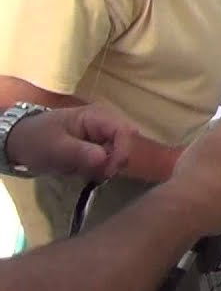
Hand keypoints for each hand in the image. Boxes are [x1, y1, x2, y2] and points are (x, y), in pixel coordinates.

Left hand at [5, 103, 135, 179]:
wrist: (23, 140)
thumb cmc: (37, 139)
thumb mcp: (54, 147)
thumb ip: (79, 153)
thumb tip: (104, 159)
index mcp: (98, 115)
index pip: (125, 132)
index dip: (122, 152)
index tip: (107, 172)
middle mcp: (107, 122)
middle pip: (127, 144)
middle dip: (113, 162)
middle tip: (93, 174)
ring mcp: (105, 133)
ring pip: (120, 154)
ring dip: (105, 167)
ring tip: (83, 171)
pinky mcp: (102, 144)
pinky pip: (111, 159)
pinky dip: (100, 168)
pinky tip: (84, 170)